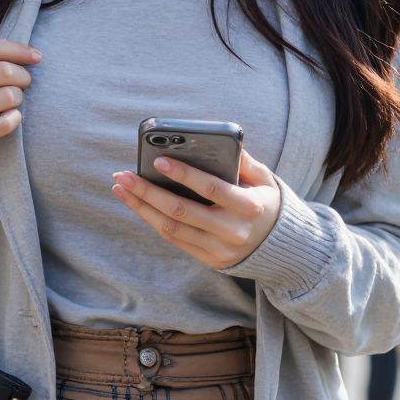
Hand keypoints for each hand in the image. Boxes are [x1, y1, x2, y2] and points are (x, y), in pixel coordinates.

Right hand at [0, 35, 40, 162]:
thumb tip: (27, 53)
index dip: (19, 50)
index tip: (38, 57)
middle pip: (3, 70)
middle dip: (23, 76)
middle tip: (26, 83)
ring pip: (8, 96)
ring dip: (19, 98)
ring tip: (13, 101)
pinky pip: (5, 123)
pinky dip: (15, 119)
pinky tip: (12, 118)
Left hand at [110, 147, 280, 269]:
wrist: (278, 246)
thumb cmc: (265, 202)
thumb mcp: (264, 180)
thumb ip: (244, 161)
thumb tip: (222, 140)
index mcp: (249, 208)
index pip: (211, 189)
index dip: (184, 175)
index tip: (158, 160)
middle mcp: (232, 232)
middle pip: (181, 212)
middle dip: (148, 192)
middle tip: (124, 176)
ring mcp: (218, 249)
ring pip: (171, 229)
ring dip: (141, 207)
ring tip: (121, 188)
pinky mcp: (208, 259)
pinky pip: (174, 239)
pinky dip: (151, 220)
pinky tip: (137, 203)